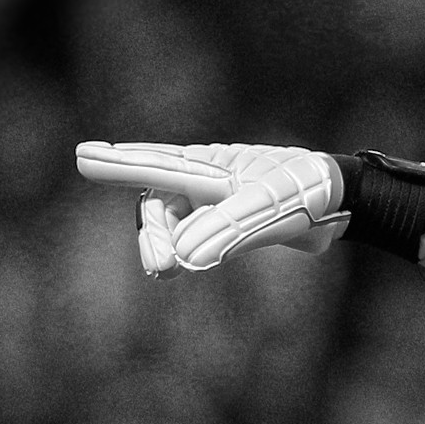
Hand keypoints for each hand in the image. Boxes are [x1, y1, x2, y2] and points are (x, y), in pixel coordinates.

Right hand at [75, 141, 346, 277]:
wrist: (342, 202)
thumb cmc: (304, 192)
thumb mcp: (265, 210)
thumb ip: (223, 230)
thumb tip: (180, 259)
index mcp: (211, 165)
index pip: (157, 167)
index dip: (119, 165)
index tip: (82, 156)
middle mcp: (207, 180)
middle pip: (160, 203)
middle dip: (152, 232)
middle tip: (158, 264)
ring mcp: (217, 201)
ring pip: (174, 222)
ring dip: (164, 243)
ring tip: (162, 267)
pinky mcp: (231, 223)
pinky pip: (194, 235)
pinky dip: (183, 250)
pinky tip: (175, 264)